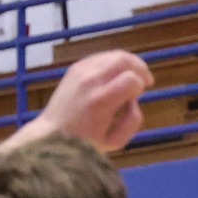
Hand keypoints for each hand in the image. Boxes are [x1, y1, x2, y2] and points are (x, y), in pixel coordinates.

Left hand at [38, 51, 153, 151]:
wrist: (51, 134)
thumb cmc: (85, 143)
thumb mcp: (116, 141)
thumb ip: (133, 120)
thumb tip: (134, 101)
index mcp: (101, 100)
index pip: (132, 79)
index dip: (141, 86)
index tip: (140, 96)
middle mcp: (91, 81)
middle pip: (124, 59)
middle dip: (140, 68)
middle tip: (146, 80)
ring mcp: (81, 72)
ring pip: (113, 55)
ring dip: (128, 63)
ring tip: (133, 75)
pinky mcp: (75, 69)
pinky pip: (100, 57)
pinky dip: (113, 62)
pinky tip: (116, 74)